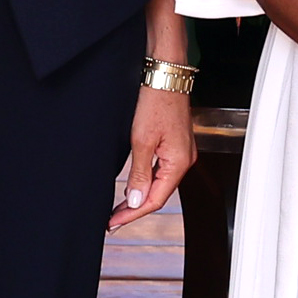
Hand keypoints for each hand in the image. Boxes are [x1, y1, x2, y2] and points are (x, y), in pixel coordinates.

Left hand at [109, 82, 197, 228]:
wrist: (165, 74)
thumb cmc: (156, 100)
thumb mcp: (142, 141)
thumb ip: (140, 174)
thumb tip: (137, 200)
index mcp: (179, 162)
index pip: (155, 199)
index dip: (133, 214)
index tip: (114, 223)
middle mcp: (184, 160)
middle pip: (159, 194)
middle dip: (135, 209)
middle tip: (113, 221)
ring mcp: (181, 152)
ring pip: (160, 184)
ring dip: (140, 197)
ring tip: (120, 209)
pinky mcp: (175, 144)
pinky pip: (161, 171)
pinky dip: (147, 182)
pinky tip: (135, 186)